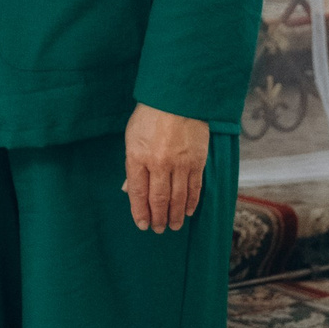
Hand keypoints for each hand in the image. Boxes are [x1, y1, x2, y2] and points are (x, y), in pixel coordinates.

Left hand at [123, 104, 208, 233]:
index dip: (140, 212)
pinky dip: (192, 202)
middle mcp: (158, 164)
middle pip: (158, 199)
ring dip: (175, 215)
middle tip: (158, 229)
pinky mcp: (197, 161)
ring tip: (174, 226)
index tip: (142, 224)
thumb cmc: (150, 116)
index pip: (138, 193)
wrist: (177, 97)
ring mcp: (179, 164)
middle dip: (158, 218)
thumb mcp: (132, 137)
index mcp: (138, 157)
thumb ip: (133, 164)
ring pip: (178, 198)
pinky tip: (188, 211)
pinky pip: (195, 188)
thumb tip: (131, 189)